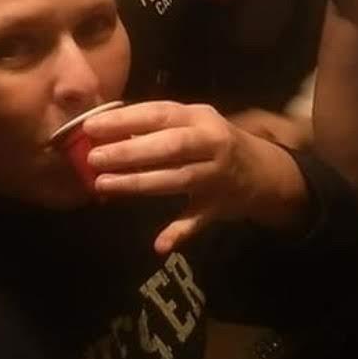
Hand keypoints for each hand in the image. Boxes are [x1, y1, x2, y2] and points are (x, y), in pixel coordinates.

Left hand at [83, 101, 309, 253]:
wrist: (265, 171)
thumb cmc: (215, 142)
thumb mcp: (193, 124)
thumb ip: (158, 127)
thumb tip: (109, 131)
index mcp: (199, 118)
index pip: (159, 114)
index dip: (125, 120)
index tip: (91, 127)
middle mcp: (212, 142)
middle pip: (169, 146)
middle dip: (130, 152)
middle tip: (94, 158)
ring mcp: (217, 175)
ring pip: (178, 179)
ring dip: (140, 183)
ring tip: (104, 185)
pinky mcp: (220, 206)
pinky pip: (197, 220)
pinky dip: (179, 232)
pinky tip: (159, 244)